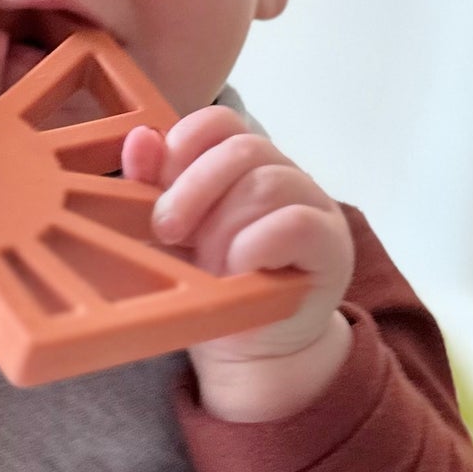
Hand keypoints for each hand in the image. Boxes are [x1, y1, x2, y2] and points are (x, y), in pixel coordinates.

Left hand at [122, 106, 355, 421]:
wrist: (251, 350)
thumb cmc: (212, 285)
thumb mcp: (173, 232)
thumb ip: (155, 184)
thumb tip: (140, 137)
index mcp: (245, 163)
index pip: (220, 121)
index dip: (184, 145)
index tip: (157, 191)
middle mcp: (285, 173)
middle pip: (244, 147)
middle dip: (194, 190)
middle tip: (168, 233)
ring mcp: (314, 205)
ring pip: (267, 184)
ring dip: (224, 228)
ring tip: (211, 266)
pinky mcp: (331, 244)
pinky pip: (295, 223)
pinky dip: (255, 247)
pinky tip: (241, 272)